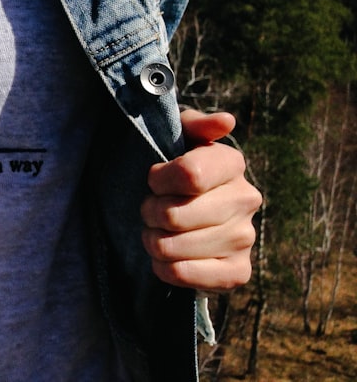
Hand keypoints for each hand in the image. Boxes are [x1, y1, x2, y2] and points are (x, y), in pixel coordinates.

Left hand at [141, 109, 261, 290]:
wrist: (181, 207)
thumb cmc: (172, 165)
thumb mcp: (177, 135)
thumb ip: (195, 123)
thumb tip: (225, 121)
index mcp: (232, 162)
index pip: (188, 176)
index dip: (158, 180)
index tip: (153, 179)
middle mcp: (246, 199)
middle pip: (175, 215)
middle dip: (150, 212)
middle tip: (150, 208)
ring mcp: (245, 238)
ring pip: (174, 247)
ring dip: (153, 240)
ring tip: (157, 231)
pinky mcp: (238, 272)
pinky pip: (188, 275)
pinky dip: (165, 268)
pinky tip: (166, 257)